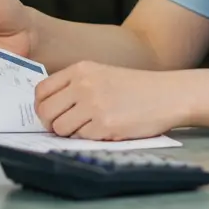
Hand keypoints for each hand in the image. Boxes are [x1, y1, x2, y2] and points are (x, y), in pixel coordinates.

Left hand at [34, 62, 183, 140]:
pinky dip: (89, 138)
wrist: (167, 94)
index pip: (42, 90)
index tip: (49, 113)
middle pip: (45, 111)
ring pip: (60, 128)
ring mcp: (94, 105)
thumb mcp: (101, 74)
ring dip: (70, 133)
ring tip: (88, 127)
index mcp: (81, 70)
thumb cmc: (134, 88)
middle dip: (50, 124)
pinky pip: (81, 138)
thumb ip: (75, 85)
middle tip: (63, 127)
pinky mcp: (105, 125)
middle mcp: (84, 85)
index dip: (41, 106)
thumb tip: (47, 107)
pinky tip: (105, 129)